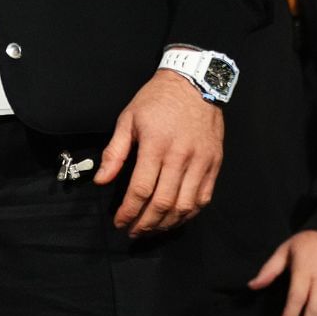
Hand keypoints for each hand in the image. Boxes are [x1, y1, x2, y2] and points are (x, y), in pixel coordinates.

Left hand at [93, 69, 222, 236]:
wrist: (194, 84)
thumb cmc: (156, 100)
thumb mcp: (128, 119)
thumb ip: (114, 153)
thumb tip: (101, 180)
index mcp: (156, 145)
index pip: (141, 189)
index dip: (129, 211)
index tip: (119, 222)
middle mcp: (181, 157)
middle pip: (163, 203)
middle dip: (146, 223)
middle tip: (133, 231)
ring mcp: (201, 162)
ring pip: (185, 206)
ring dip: (167, 224)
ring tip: (151, 229)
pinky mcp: (215, 165)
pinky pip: (203, 198)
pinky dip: (189, 214)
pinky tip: (175, 219)